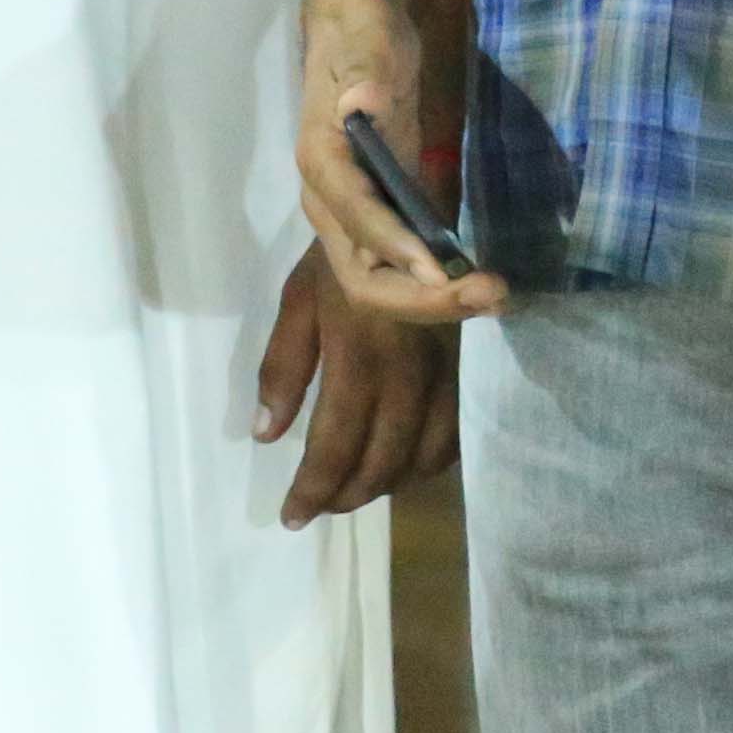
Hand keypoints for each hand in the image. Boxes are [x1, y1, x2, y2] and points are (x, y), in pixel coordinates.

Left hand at [255, 247, 456, 518]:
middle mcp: (406, 376)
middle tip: (319, 509)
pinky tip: (402, 470)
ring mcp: (443, 377)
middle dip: (347, 495)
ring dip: (384, 487)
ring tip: (352, 493)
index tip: (292, 517)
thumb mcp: (298, 301)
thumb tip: (266, 434)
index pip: (335, 443)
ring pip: (419, 458)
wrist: (415, 216)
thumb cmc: (346, 255)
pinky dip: (426, 466)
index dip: (315, 487)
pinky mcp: (466, 373)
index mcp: (357, 356)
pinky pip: (453, 438)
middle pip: (380, 461)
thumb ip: (282, 369)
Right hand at [295, 0, 505, 323]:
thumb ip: (365, 75)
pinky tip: (479, 282)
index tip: (446, 270)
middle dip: (422, 297)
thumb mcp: (368, 43)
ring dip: (435, 300)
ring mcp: (354, 215)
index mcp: (322, 162)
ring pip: (382, 284)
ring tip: (495, 294)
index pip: (353, 218)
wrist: (358, 30)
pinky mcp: (381, 216)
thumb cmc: (364, 35)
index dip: (396, 248)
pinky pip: (402, 270)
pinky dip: (438, 286)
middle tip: (488, 292)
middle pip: (363, 277)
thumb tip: (361, 105)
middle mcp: (330, 202)